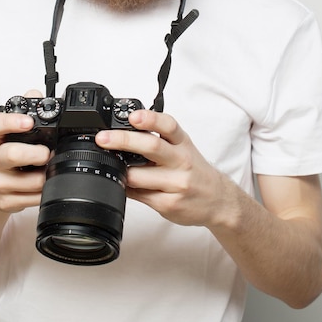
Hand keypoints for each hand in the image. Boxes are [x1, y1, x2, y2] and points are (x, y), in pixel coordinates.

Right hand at [0, 90, 50, 213]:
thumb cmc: (8, 155)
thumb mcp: (14, 132)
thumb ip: (26, 110)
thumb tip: (35, 93)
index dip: (10, 121)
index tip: (29, 122)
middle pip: (11, 154)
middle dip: (36, 154)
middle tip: (48, 152)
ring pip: (27, 180)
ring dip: (45, 175)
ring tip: (49, 169)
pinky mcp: (3, 202)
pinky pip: (31, 198)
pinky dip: (43, 191)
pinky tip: (43, 185)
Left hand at [95, 110, 227, 227]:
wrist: (219, 200)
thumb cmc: (194, 169)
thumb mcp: (182, 147)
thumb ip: (158, 138)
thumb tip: (123, 134)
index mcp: (183, 143)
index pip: (168, 126)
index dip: (150, 119)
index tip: (133, 116)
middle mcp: (182, 161)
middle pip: (151, 146)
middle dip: (123, 141)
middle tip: (103, 138)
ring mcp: (177, 184)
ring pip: (139, 176)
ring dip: (121, 171)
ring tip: (111, 165)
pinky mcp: (169, 204)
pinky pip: (139, 195)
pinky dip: (126, 188)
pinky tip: (123, 184)